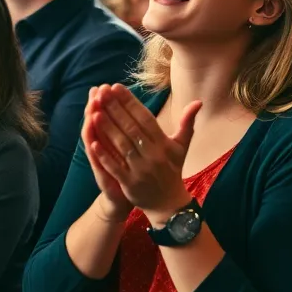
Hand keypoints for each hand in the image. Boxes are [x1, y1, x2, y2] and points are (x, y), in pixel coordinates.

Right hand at [81, 87, 132, 221]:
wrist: (124, 199)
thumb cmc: (130, 170)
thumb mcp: (136, 149)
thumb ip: (137, 129)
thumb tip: (141, 109)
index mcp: (115, 138)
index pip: (110, 115)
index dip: (110, 101)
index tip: (108, 85)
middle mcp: (104, 147)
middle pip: (99, 123)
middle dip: (98, 106)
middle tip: (97, 91)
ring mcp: (101, 161)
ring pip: (94, 140)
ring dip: (93, 126)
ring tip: (92, 110)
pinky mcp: (103, 175)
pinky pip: (97, 163)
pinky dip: (95, 153)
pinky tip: (93, 142)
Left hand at [88, 84, 201, 221]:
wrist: (169, 204)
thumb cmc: (173, 170)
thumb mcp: (181, 147)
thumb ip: (187, 123)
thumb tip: (198, 102)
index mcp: (164, 144)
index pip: (145, 118)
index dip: (130, 102)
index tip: (116, 87)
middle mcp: (153, 155)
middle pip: (131, 128)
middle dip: (115, 109)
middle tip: (102, 93)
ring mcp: (141, 170)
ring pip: (122, 145)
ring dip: (108, 128)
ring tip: (94, 111)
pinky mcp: (131, 184)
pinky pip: (116, 167)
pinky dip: (105, 155)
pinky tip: (93, 142)